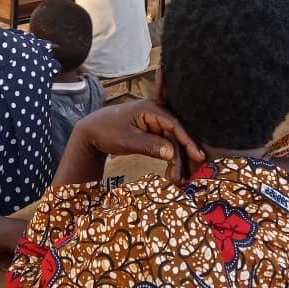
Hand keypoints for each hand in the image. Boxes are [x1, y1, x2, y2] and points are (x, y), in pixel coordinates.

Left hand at [73, 100, 204, 181]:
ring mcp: (153, 122)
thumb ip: (150, 145)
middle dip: (182, 154)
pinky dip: (167, 157)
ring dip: (174, 159)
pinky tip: (171, 172)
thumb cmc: (106, 132)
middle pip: (175, 134)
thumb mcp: (127, 140)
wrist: (90, 132)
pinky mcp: (150, 131)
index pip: (174, 125)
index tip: (198, 156)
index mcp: (150, 109)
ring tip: (175, 179)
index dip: (187, 141)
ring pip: (170, 141)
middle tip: (186, 175)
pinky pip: (164, 144)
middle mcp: (155, 113)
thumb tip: (172, 152)